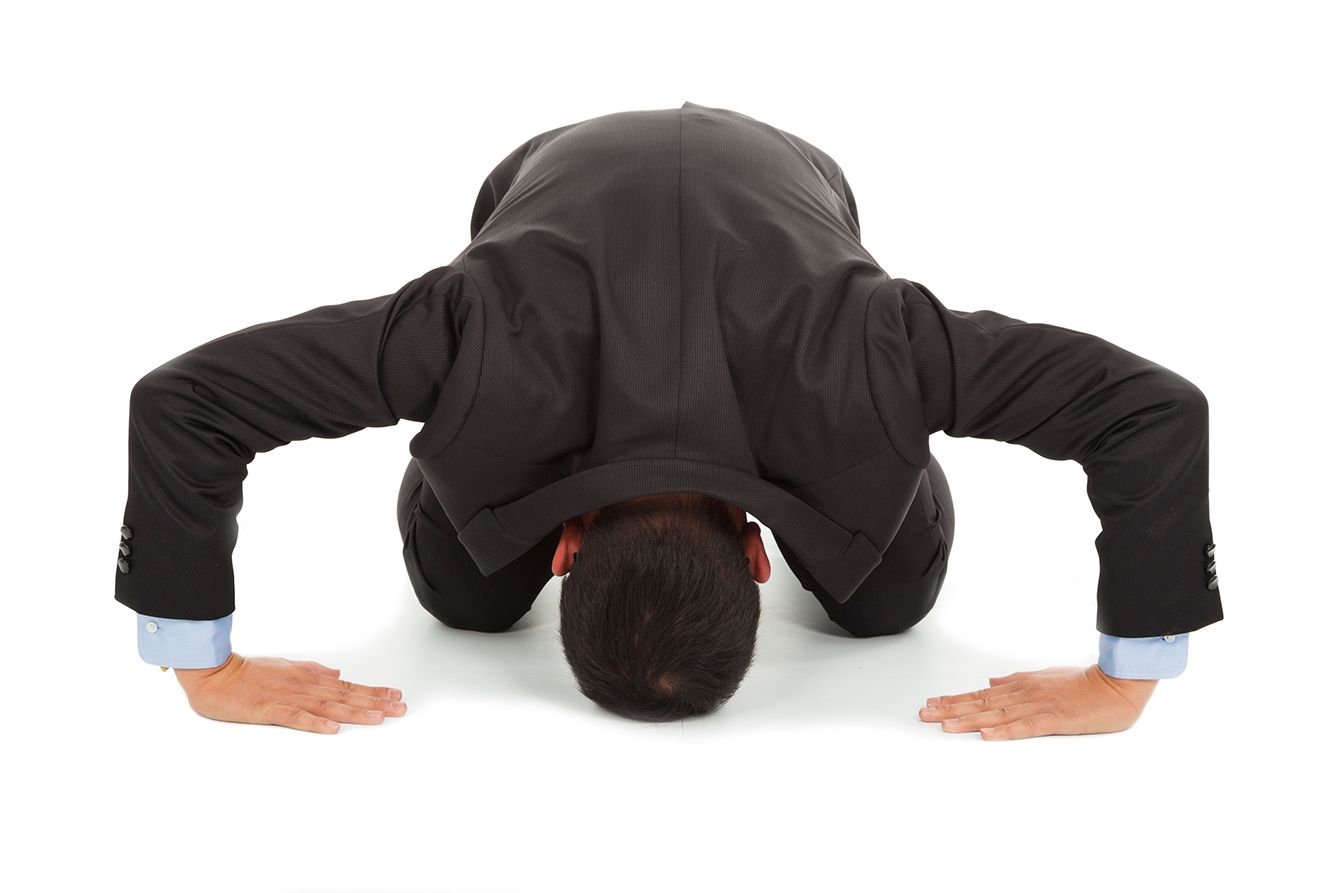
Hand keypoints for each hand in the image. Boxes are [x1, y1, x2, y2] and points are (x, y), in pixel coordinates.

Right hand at [173, 653, 406, 733]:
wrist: (214, 674)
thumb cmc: (247, 672)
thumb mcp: (286, 666)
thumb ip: (313, 670)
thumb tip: (336, 673)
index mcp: (308, 678)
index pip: (347, 686)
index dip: (373, 691)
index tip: (395, 695)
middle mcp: (303, 686)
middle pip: (345, 696)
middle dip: (375, 702)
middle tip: (400, 708)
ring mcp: (287, 697)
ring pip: (327, 706)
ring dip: (354, 712)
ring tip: (378, 718)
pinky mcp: (268, 709)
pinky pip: (296, 718)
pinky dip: (315, 723)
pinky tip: (332, 728)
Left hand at [917, 664, 1157, 739]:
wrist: (1114, 685)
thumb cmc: (1082, 683)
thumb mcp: (1043, 676)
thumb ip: (1015, 681)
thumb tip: (991, 683)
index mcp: (1020, 686)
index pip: (980, 694)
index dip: (954, 699)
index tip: (932, 702)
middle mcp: (1023, 694)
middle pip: (981, 703)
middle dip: (950, 710)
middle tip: (924, 714)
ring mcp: (1038, 706)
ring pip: (996, 715)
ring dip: (968, 720)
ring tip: (944, 725)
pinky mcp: (1055, 720)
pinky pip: (1025, 727)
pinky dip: (1004, 731)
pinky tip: (986, 734)